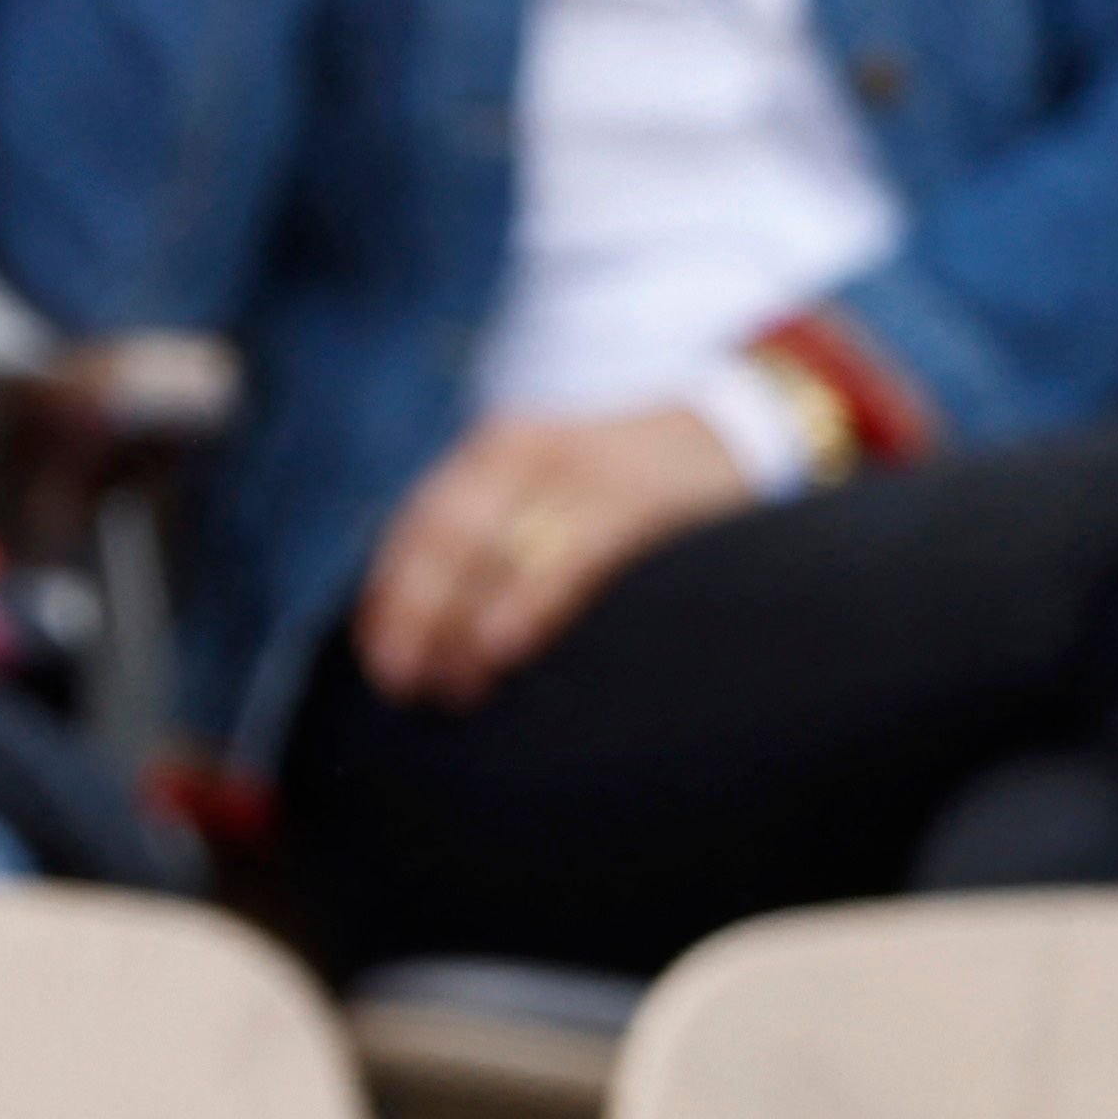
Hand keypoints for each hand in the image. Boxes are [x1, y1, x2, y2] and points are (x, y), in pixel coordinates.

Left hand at [353, 407, 746, 709]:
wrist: (738, 430)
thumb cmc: (637, 490)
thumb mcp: (554, 494)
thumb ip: (500, 542)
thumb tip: (441, 637)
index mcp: (495, 455)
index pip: (419, 527)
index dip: (391, 596)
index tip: (379, 660)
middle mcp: (522, 453)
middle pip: (443, 538)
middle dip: (414, 615)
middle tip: (401, 687)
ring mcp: (576, 469)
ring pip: (494, 549)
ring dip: (460, 624)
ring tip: (451, 688)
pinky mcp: (633, 497)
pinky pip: (566, 555)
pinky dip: (525, 602)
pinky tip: (499, 645)